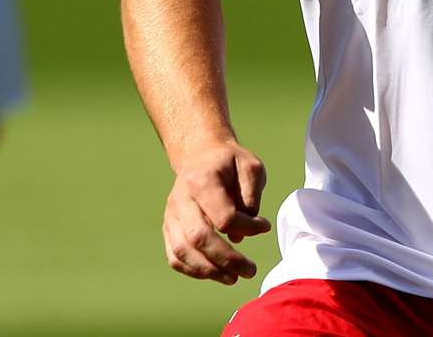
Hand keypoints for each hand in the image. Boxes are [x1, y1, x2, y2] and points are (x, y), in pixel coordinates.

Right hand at [161, 140, 269, 284]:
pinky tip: (214, 273)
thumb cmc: (230, 163)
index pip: (224, 217)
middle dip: (227, 259)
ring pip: (182, 251)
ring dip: (209, 271)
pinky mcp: (168, 227)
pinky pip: (174, 256)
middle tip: (250, 270)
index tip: (264, 227)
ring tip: (233, 278)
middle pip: (199, 238)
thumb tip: (240, 235)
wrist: (200, 155)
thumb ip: (252, 197)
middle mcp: (180, 199)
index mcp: (201, 181)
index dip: (247, 228)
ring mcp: (171, 214)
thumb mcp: (251, 167)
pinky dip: (193, 270)